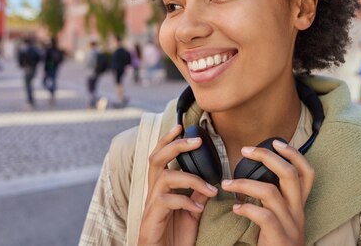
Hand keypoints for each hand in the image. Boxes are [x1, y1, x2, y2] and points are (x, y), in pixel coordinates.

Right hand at [138, 125, 218, 245]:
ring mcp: (151, 205)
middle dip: (175, 145)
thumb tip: (208, 180)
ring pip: (165, 177)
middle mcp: (153, 192)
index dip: (168, 140)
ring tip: (209, 188)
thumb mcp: (191, 214)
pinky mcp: (152, 218)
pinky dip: (186, 202)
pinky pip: (167, 201)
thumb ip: (196, 195)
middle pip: (156, 159)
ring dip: (190, 179)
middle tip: (196, 141)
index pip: (161, 156)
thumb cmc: (174, 238)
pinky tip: (199, 208)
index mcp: (161, 188)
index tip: (181, 126)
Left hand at [221, 140, 314, 245]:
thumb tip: (252, 180)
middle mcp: (298, 213)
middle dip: (267, 157)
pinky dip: (247, 209)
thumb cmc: (275, 244)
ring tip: (227, 183)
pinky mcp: (280, 239)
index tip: (276, 142)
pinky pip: (264, 216)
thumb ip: (271, 201)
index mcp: (299, 206)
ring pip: (271, 193)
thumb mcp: (279, 220)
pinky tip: (235, 209)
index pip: (307, 173)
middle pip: (290, 175)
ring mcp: (291, 226)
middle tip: (245, 150)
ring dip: (244, 184)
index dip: (294, 154)